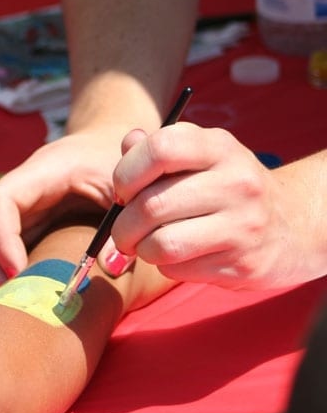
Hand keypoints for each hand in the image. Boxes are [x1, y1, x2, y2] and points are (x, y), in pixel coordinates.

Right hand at [0, 129, 123, 286]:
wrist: (100, 145)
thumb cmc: (112, 162)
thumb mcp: (126, 186)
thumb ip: (122, 221)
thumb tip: (110, 268)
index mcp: (40, 173)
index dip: (0, 238)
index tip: (18, 271)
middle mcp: (15, 189)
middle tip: (12, 292)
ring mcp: (9, 207)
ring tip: (13, 292)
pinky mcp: (12, 222)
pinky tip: (17, 282)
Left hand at [107, 122, 313, 289]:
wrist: (291, 226)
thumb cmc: (225, 186)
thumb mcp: (201, 155)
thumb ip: (159, 149)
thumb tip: (127, 143)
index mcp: (219, 147)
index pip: (160, 149)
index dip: (126, 173)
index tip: (123, 191)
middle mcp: (236, 183)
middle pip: (151, 205)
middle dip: (123, 225)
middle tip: (123, 230)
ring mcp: (243, 226)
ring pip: (161, 244)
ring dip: (141, 249)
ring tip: (146, 244)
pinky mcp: (242, 264)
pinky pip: (178, 269)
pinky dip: (165, 265)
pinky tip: (180, 255)